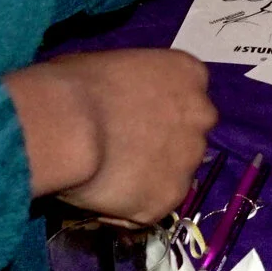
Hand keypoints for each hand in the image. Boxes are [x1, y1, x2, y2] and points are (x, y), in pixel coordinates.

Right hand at [3, 49, 216, 223]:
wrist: (69, 125)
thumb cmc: (78, 83)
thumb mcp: (114, 65)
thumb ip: (133, 86)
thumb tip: (119, 104)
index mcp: (190, 74)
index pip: (187, 96)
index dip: (159, 111)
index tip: (134, 119)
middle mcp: (202, 116)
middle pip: (188, 136)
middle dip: (163, 145)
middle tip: (125, 151)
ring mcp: (189, 160)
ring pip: (174, 174)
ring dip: (150, 177)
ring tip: (109, 176)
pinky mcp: (169, 198)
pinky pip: (151, 205)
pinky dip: (131, 204)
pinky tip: (103, 194)